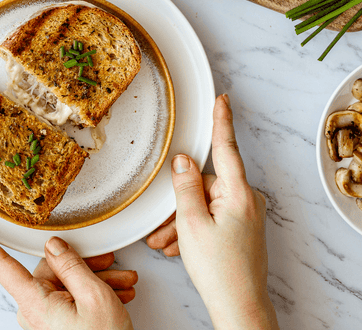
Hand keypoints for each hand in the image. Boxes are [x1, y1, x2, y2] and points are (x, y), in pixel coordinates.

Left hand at [0, 224, 135, 329]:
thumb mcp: (94, 297)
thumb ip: (70, 265)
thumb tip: (53, 245)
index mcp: (35, 303)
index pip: (2, 267)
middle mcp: (35, 312)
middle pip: (52, 270)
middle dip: (84, 265)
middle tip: (109, 264)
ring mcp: (45, 320)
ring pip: (66, 284)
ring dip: (95, 280)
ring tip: (122, 282)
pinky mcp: (56, 326)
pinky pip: (69, 298)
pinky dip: (92, 294)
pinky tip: (115, 294)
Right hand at [147, 94, 278, 329]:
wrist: (239, 308)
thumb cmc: (220, 271)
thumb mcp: (192, 223)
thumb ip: (185, 187)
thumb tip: (182, 161)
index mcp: (238, 193)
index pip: (226, 148)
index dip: (221, 121)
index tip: (221, 99)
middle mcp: (245, 200)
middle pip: (205, 184)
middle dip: (180, 203)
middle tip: (163, 227)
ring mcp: (244, 214)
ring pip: (204, 203)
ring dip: (183, 220)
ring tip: (168, 243)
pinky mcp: (240, 227)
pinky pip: (211, 216)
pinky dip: (193, 228)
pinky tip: (180, 246)